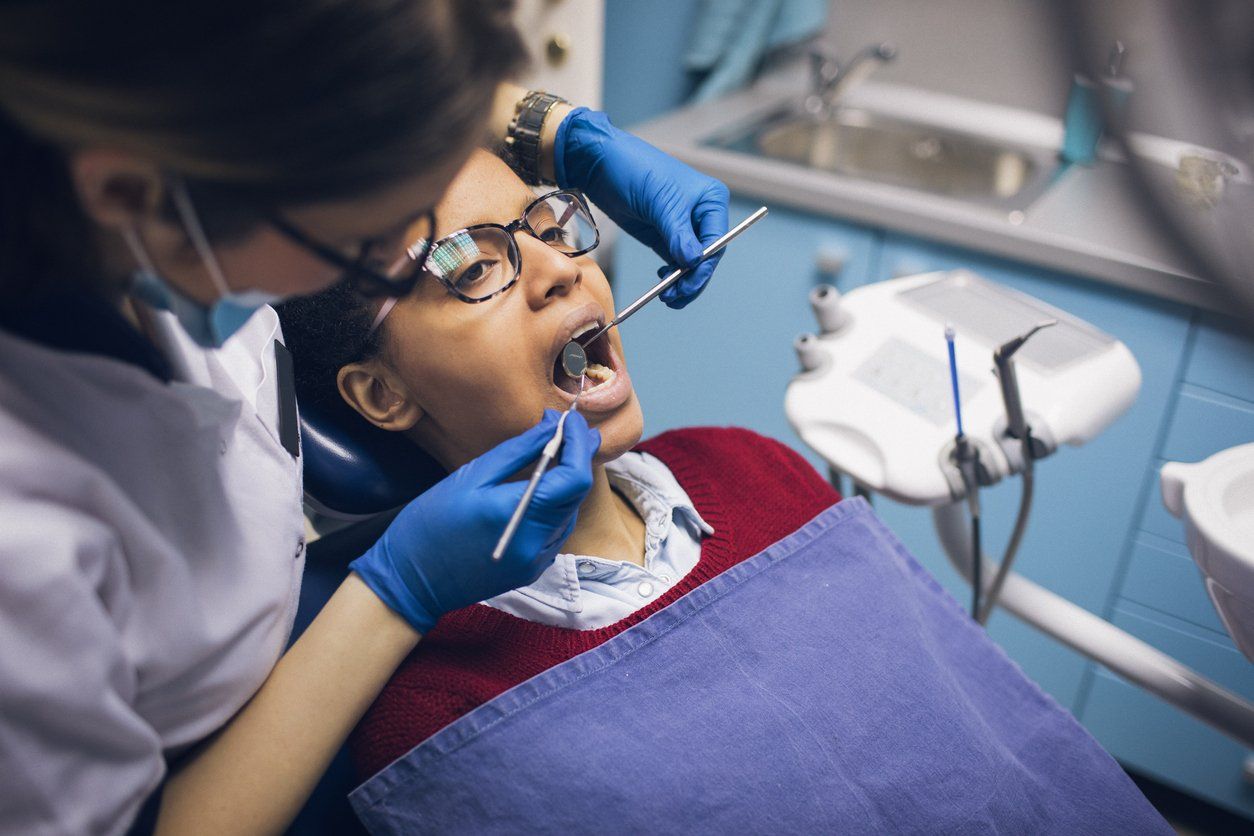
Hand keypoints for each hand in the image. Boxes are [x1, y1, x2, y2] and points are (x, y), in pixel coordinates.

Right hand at [351, 410, 598, 633]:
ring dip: (568, 482)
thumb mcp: (471, 476)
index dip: (580, 444)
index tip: (572, 420)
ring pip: (570, 512)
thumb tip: (552, 427)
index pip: (573, 477)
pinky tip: (543, 488)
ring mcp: (536, 561)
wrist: (410, 581)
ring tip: (557, 453)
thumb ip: (518, 451)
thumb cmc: (430, 524)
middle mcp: (535, 542)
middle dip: (578, 458)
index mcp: (518, 515)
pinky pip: (557, 531)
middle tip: (570, 429)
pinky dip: (556, 505)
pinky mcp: (532, 571)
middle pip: (577, 494)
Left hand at [555, 108, 730, 308]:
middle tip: (673, 297)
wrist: (601, 164)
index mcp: (711, 200)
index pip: (716, 241)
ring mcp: (683, 228)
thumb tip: (693, 261)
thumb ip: (678, 233)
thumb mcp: (659, 201)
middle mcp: (701, 215)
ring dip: (682, 282)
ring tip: (667, 296)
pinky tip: (662, 283)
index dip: (704, 266)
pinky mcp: (665, 237)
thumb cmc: (634, 170)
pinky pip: (675, 263)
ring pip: (691, 264)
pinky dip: (672, 276)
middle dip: (692, 279)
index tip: (687, 282)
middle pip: (706, 257)